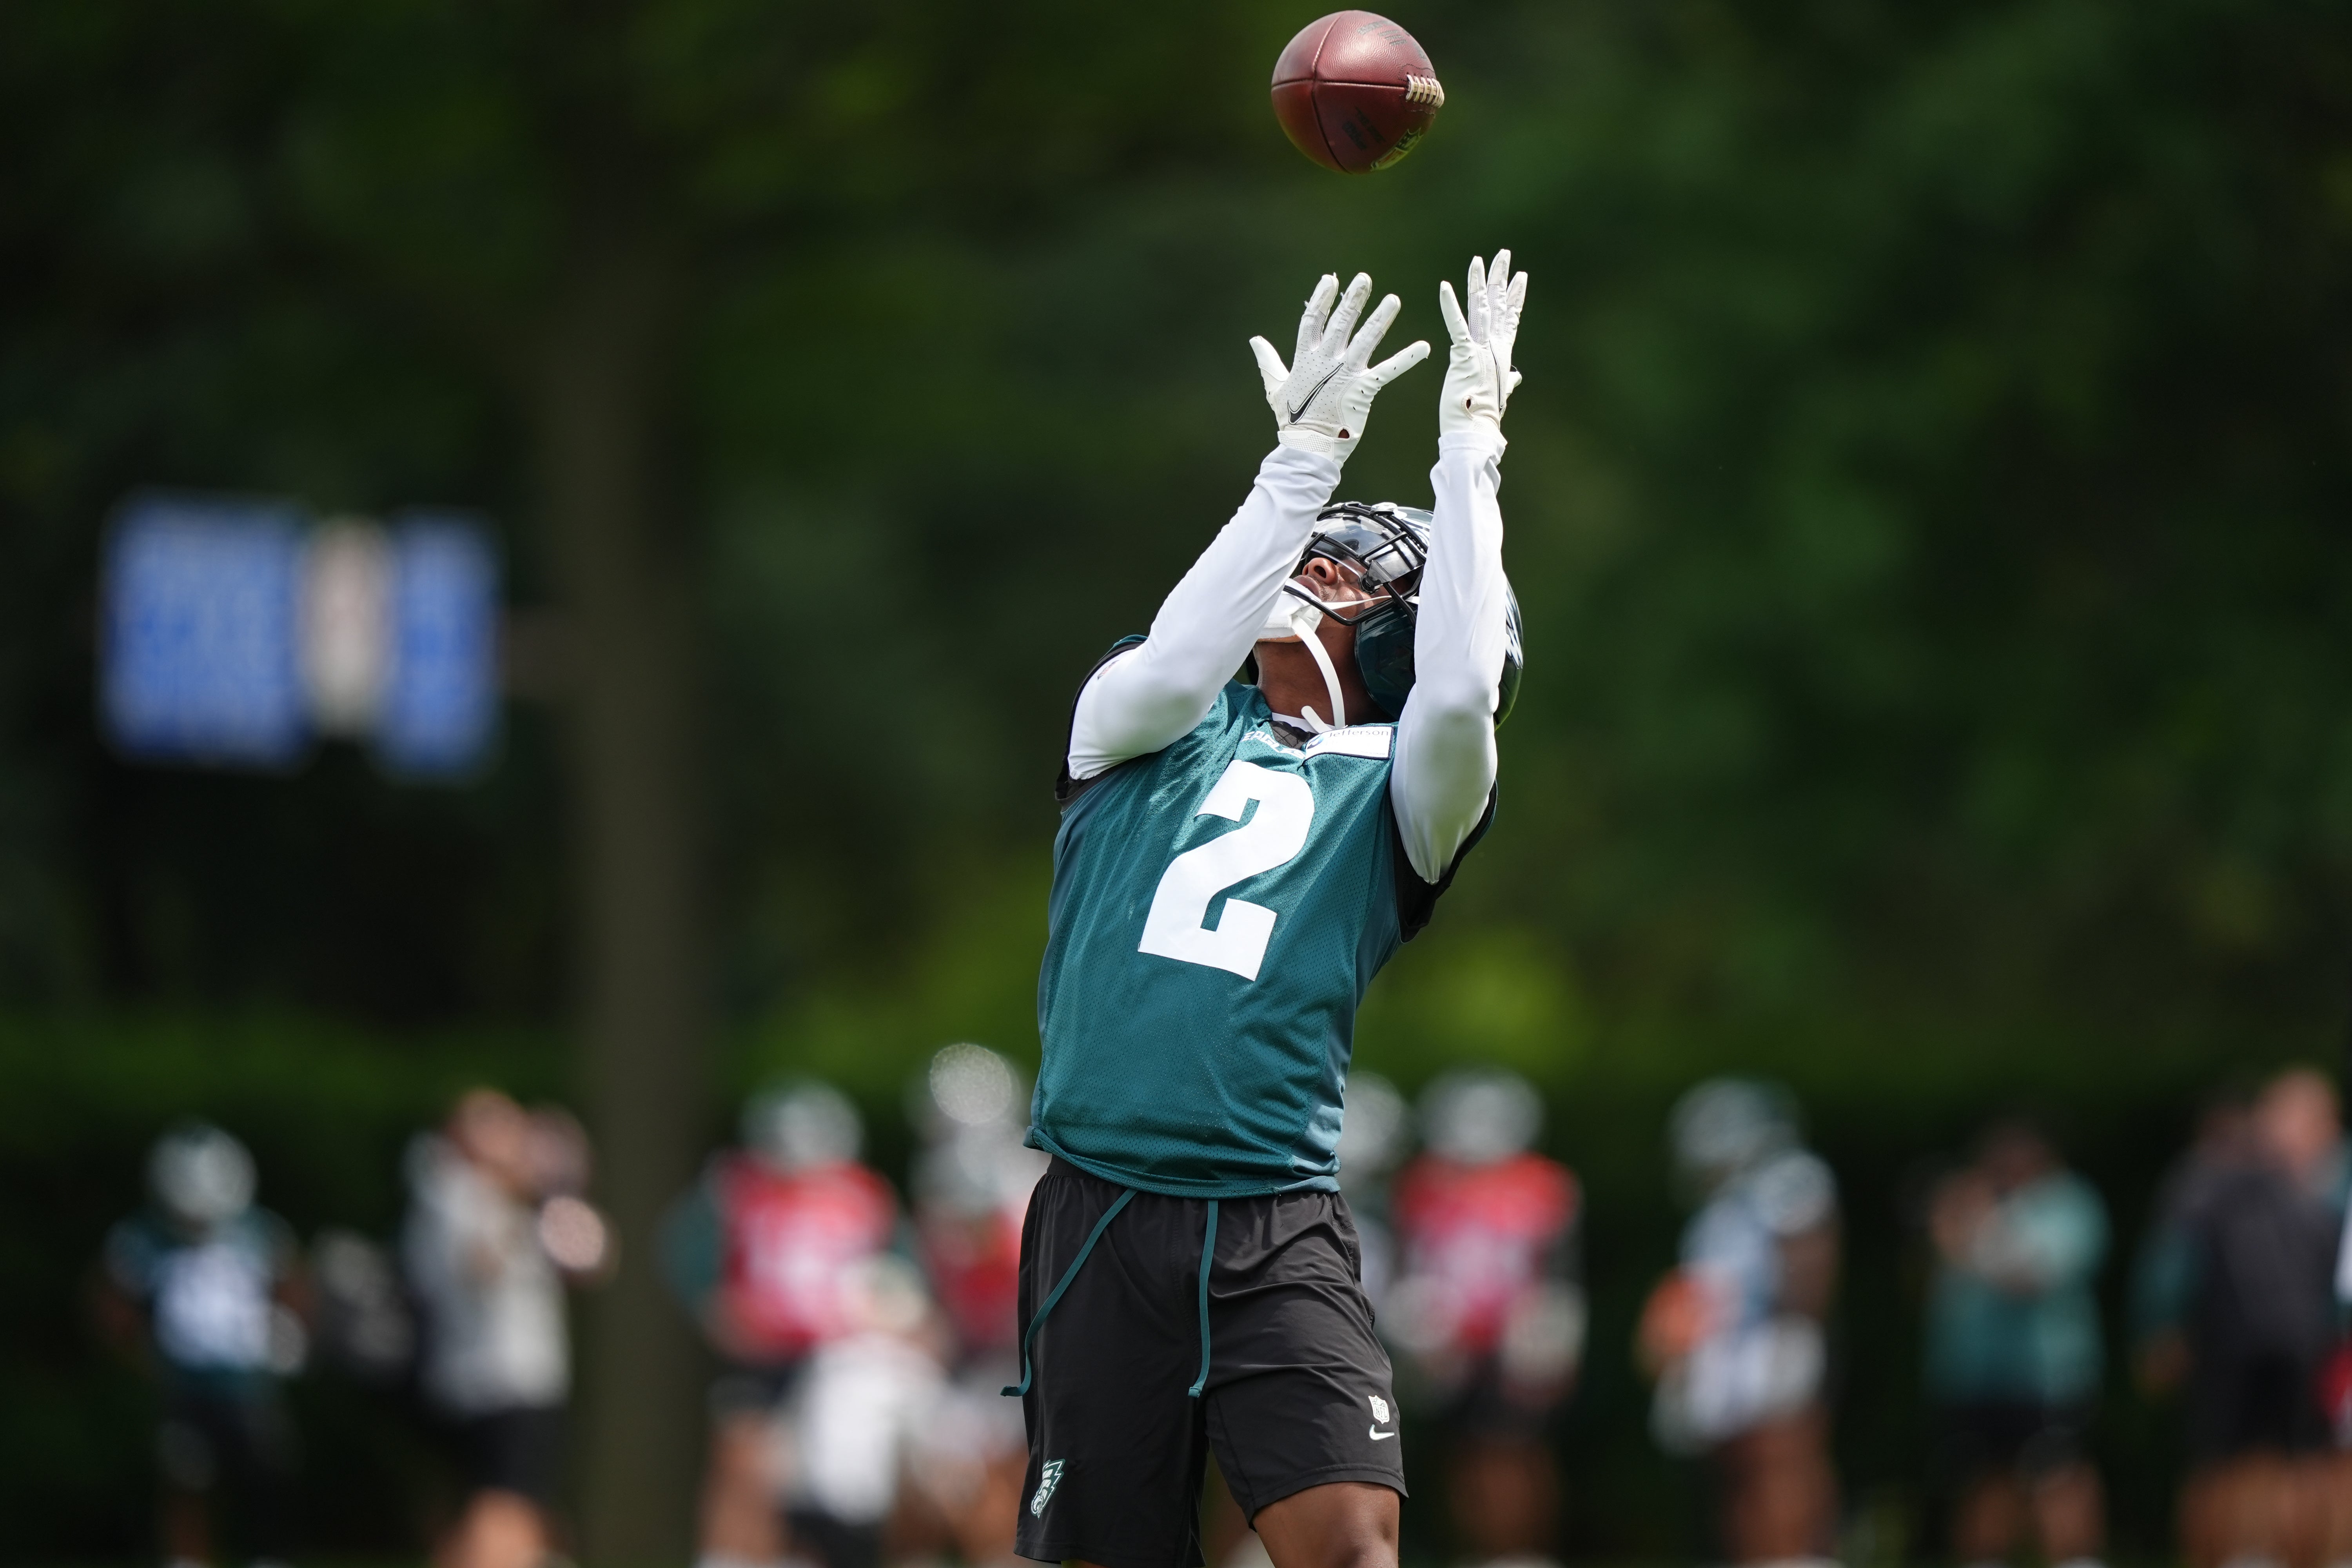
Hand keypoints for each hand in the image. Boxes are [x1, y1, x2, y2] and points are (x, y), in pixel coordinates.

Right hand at [1250, 271, 1429, 462]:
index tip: (1330, 280)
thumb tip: (1254, 340)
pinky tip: (1424, 347)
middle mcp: (1325, 361)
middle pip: (1340, 323)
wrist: (1308, 447)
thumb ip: (1268, 361)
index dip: (1321, 299)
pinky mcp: (1363, 389)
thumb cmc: (1292, 421)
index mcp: (1305, 359)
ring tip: (1394, 300)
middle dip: (1353, 300)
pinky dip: (1407, 358)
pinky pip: (1389, 370)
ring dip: (1380, 319)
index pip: (1312, 321)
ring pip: (1365, 339)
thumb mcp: (1275, 387)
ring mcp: (1345, 373)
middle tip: (1365, 278)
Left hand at [1438, 249, 1526, 436]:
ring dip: (1478, 282)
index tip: (1520, 276)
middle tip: (1503, 253)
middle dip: (1500, 278)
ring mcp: (1481, 350)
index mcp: (1502, 354)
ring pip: (1481, 308)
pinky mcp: (1464, 355)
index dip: (1515, 296)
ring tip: (1478, 259)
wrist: (1476, 432)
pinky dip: (1449, 305)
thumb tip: (1517, 378)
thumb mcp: (1498, 393)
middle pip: (1499, 305)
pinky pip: (1456, 325)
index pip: (1511, 318)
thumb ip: (1507, 380)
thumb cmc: (1483, 416)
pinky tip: (1444, 286)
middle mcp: (1495, 347)